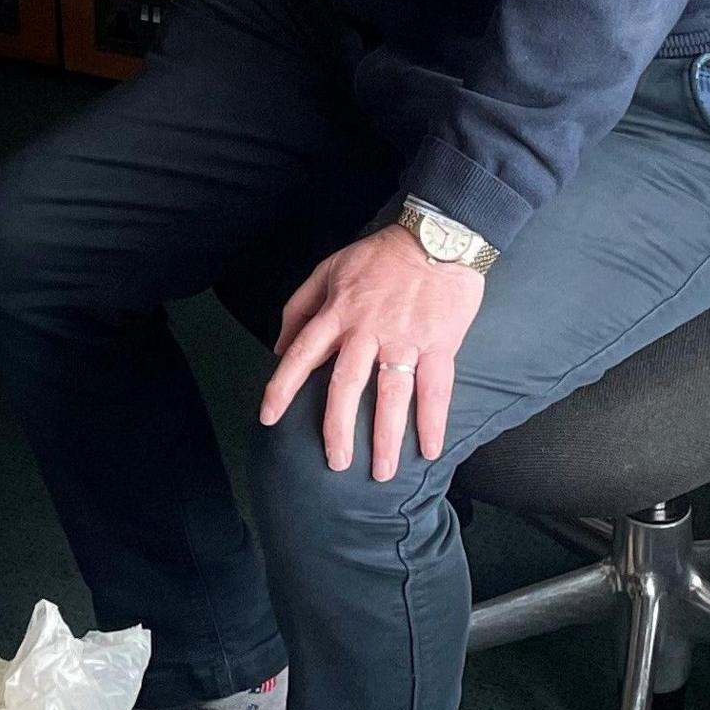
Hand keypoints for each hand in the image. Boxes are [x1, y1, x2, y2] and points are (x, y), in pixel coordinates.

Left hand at [259, 225, 484, 481]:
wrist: (438, 236)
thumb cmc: (380, 255)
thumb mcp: (328, 269)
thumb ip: (299, 307)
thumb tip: (279, 348)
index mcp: (337, 312)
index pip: (301, 354)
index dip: (281, 388)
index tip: (268, 418)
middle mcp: (367, 330)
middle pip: (346, 387)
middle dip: (338, 430)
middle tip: (336, 464)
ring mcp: (405, 339)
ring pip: (391, 396)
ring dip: (386, 438)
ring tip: (382, 473)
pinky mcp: (440, 344)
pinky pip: (435, 390)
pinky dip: (433, 422)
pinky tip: (430, 450)